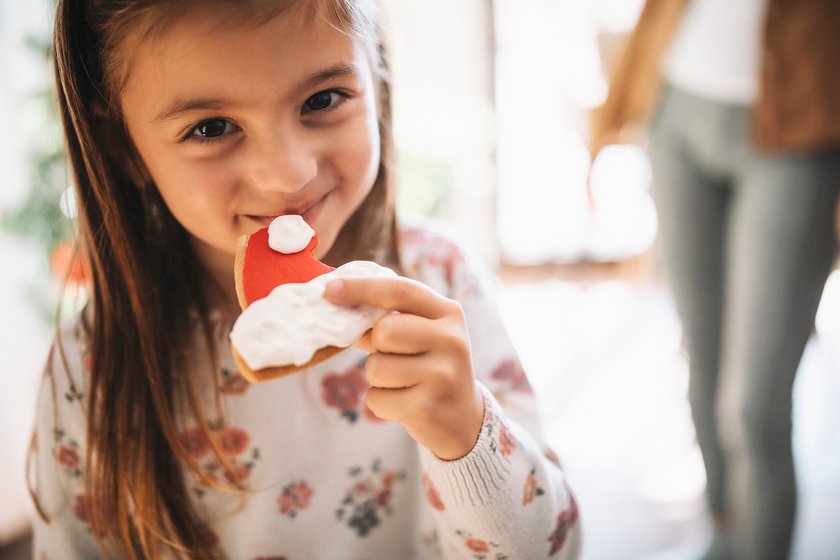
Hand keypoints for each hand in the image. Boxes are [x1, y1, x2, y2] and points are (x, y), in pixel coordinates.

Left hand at [324, 276, 484, 460]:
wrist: (463, 419)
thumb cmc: (430, 367)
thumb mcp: (423, 335)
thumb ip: (390, 318)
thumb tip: (339, 307)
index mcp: (449, 313)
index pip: (401, 291)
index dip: (362, 288)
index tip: (329, 290)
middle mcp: (451, 340)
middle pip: (385, 331)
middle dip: (376, 346)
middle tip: (393, 356)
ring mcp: (442, 375)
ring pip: (376, 367)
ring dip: (378, 378)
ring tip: (403, 383)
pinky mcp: (427, 408)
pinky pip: (377, 399)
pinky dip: (381, 403)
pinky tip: (405, 404)